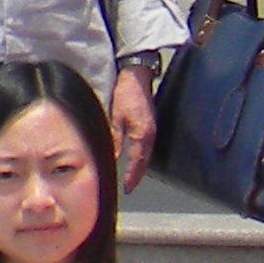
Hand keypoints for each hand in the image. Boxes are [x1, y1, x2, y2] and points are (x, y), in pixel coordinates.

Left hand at [108, 68, 155, 192]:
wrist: (136, 74)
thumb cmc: (126, 92)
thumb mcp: (116, 117)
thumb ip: (115, 138)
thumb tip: (112, 157)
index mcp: (143, 134)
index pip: (139, 162)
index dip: (133, 176)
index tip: (127, 188)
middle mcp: (150, 134)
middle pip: (144, 161)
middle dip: (136, 175)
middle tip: (128, 187)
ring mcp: (152, 128)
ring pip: (146, 154)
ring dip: (139, 166)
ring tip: (130, 177)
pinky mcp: (149, 123)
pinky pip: (145, 146)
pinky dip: (140, 156)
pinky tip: (134, 159)